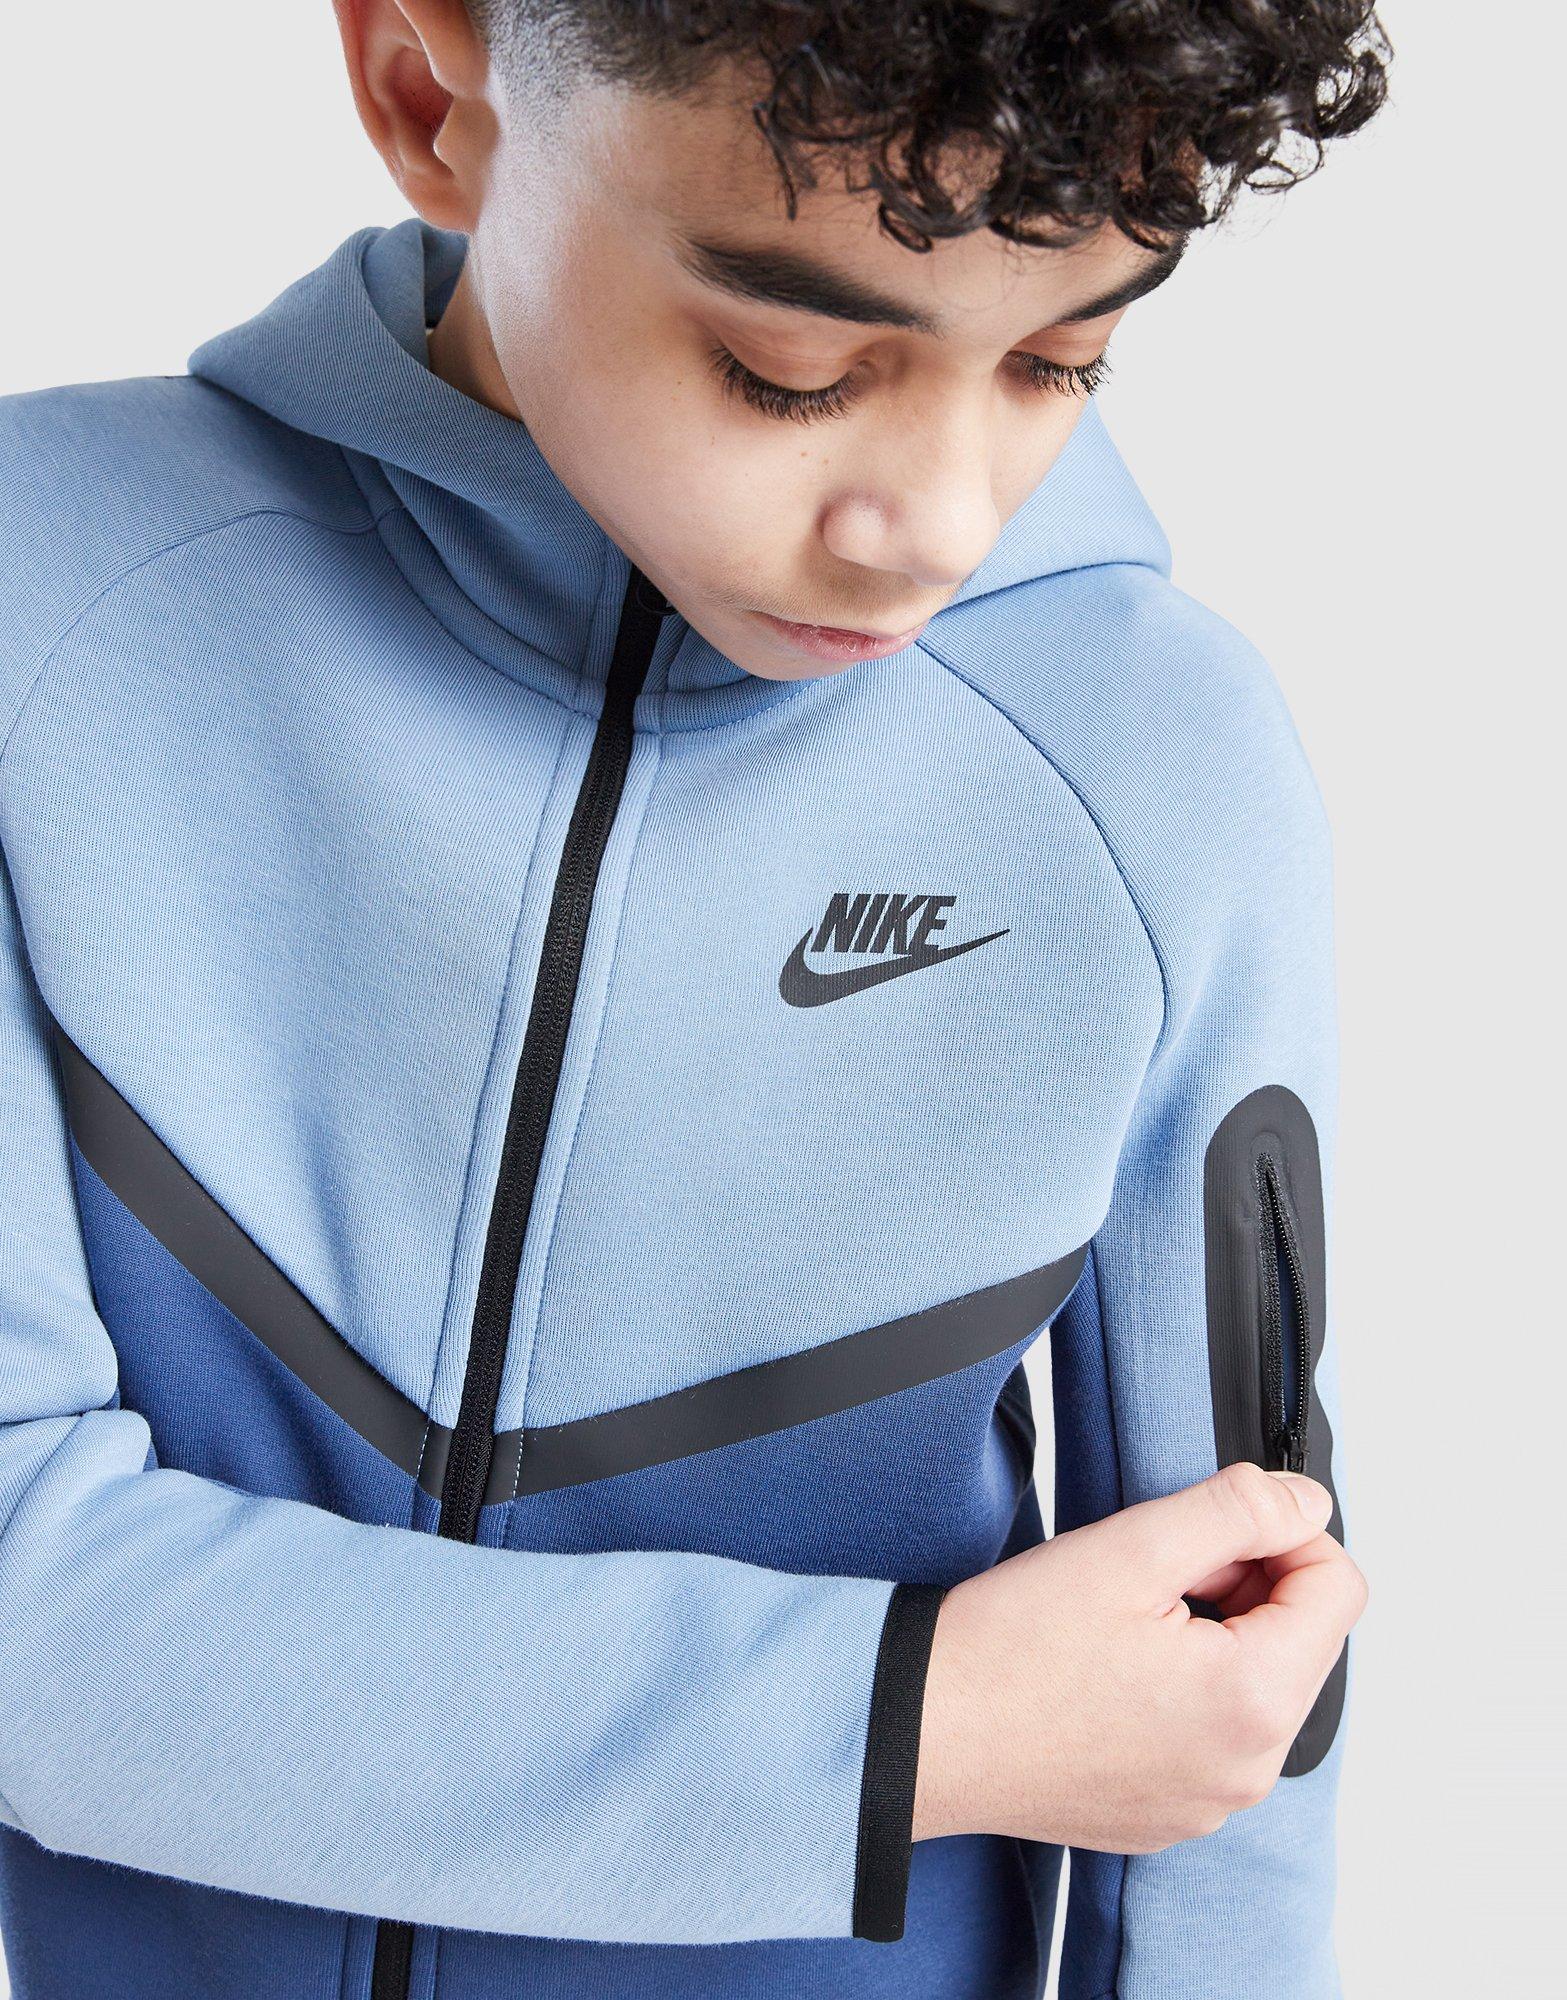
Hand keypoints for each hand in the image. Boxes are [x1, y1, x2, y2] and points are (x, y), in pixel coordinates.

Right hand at [911, 1462, 1367, 1850]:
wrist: (923, 1735)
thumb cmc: (1009, 1650)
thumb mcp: (1132, 1547)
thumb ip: (1238, 1511)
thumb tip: (1306, 1502)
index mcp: (1254, 1705)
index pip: (1340, 1588)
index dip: (1282, 1533)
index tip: (1211, 1529)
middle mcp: (1247, 1773)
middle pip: (1301, 1641)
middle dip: (1246, 1586)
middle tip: (1154, 1572)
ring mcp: (1207, 1805)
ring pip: (1256, 1687)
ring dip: (1215, 1635)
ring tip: (1126, 1621)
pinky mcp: (1167, 1817)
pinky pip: (1212, 1736)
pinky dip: (1182, 1690)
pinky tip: (1110, 1672)